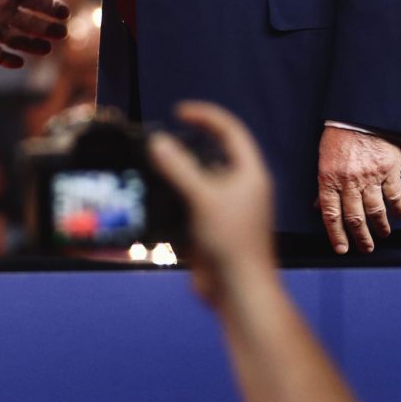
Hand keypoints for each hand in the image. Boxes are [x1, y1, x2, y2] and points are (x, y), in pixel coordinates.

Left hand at [0, 0, 66, 67]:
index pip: (36, 2)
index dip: (51, 7)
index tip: (65, 13)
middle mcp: (4, 11)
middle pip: (31, 23)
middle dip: (47, 28)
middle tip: (62, 33)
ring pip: (17, 39)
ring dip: (32, 45)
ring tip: (47, 50)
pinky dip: (6, 60)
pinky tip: (19, 63)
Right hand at [147, 102, 274, 307]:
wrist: (239, 290)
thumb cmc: (231, 239)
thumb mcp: (203, 197)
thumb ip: (179, 168)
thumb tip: (158, 141)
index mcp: (249, 173)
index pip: (230, 131)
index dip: (206, 116)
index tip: (178, 111)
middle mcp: (240, 187)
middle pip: (212, 154)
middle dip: (187, 146)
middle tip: (160, 142)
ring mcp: (226, 208)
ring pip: (199, 180)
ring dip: (177, 173)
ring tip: (151, 167)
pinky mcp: (212, 227)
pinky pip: (191, 203)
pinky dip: (175, 197)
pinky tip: (154, 196)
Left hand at [317, 126, 400, 253]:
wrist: (363, 113)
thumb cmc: (340, 135)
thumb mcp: (324, 157)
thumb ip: (323, 184)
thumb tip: (318, 207)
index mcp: (329, 177)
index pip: (331, 214)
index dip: (336, 235)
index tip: (342, 249)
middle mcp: (349, 181)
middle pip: (354, 217)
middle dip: (360, 238)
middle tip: (366, 248)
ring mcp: (371, 176)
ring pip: (376, 211)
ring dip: (380, 227)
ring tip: (382, 235)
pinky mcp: (390, 170)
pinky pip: (395, 196)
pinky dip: (397, 209)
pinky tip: (398, 215)